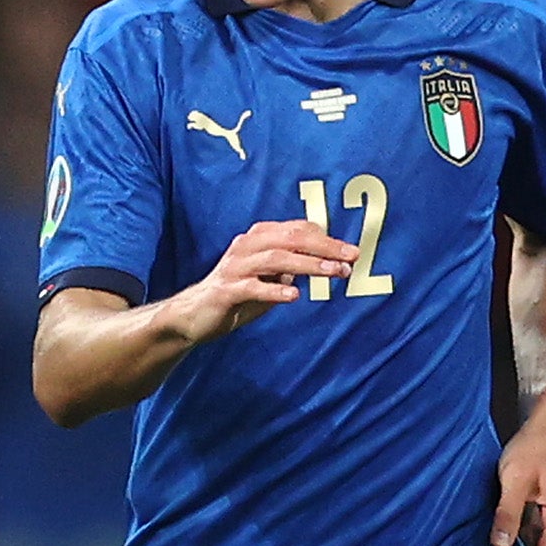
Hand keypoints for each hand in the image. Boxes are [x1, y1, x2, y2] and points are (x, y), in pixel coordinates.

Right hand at [171, 216, 358, 341]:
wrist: (194, 315)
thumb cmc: (236, 294)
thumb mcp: (270, 278)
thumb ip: (292, 267)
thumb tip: (327, 261)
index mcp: (259, 238)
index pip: (298, 230)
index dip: (327, 239)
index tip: (351, 252)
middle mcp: (247, 246)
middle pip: (291, 239)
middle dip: (324, 247)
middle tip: (351, 258)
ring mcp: (235, 267)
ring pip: (276, 259)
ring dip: (308, 265)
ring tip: (333, 272)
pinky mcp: (226, 290)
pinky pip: (253, 287)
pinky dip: (275, 290)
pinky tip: (294, 295)